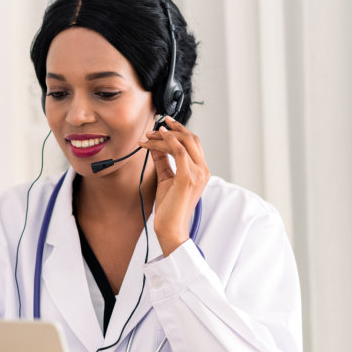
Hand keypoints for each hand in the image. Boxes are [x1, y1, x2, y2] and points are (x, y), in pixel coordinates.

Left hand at [141, 116, 208, 255]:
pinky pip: (179, 152)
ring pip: (183, 143)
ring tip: (148, 136)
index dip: (179, 130)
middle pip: (191, 138)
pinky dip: (168, 141)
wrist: (171, 228)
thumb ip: (163, 161)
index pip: (193, 143)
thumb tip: (156, 144)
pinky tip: (157, 138)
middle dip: (172, 128)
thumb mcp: (166, 178)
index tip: (164, 123)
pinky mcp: (187, 178)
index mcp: (201, 170)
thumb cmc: (169, 207)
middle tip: (154, 127)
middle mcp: (203, 170)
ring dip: (163, 136)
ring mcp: (197, 174)